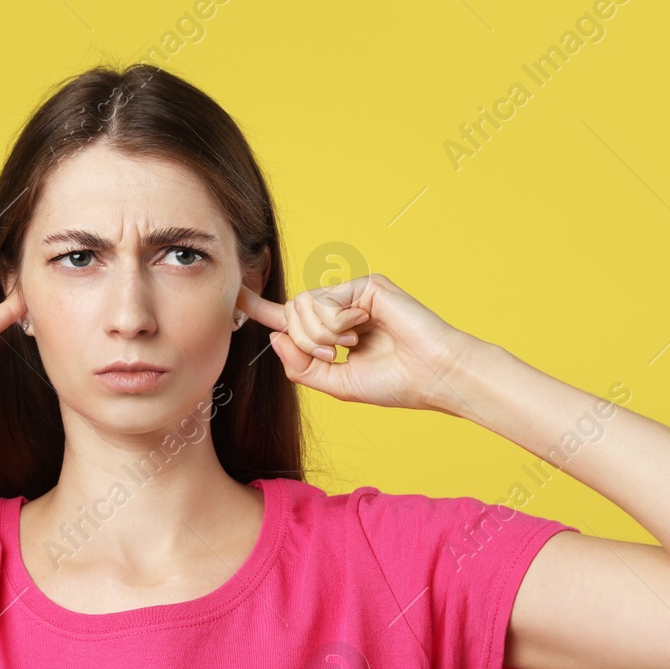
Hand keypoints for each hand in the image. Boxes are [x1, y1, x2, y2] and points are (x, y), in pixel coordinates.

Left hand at [236, 274, 480, 412]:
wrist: (433, 377)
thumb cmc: (394, 383)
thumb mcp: (335, 384)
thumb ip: (301, 365)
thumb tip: (275, 337)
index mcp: (334, 331)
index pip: (290, 319)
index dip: (261, 309)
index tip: (236, 297)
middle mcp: (341, 309)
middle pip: (291, 315)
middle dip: (305, 342)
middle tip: (334, 355)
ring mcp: (353, 294)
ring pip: (303, 307)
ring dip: (320, 335)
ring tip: (351, 345)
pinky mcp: (366, 284)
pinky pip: (325, 301)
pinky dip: (337, 324)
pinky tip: (362, 330)